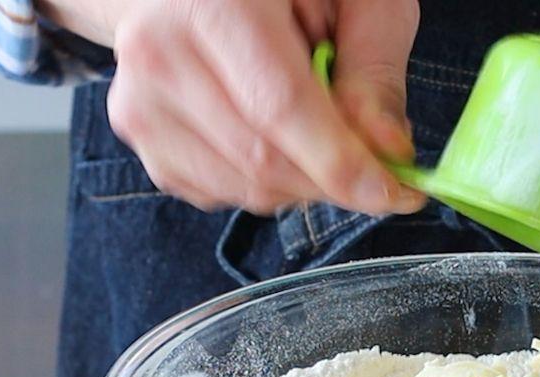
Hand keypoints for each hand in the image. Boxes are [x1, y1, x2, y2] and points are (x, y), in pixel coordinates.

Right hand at [102, 0, 424, 214]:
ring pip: (247, 188)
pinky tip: (279, 136)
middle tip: (378, 170)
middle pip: (263, 160)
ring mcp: (142, 102)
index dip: (343, 165)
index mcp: (213, 4)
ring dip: (304, 184)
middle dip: (334, 181)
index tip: (398, 194)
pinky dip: (270, 183)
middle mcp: (160, 54)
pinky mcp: (142, 137)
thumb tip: (387, 150)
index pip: (280, 108)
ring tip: (320, 130)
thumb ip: (374, 66)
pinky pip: (224, 194)